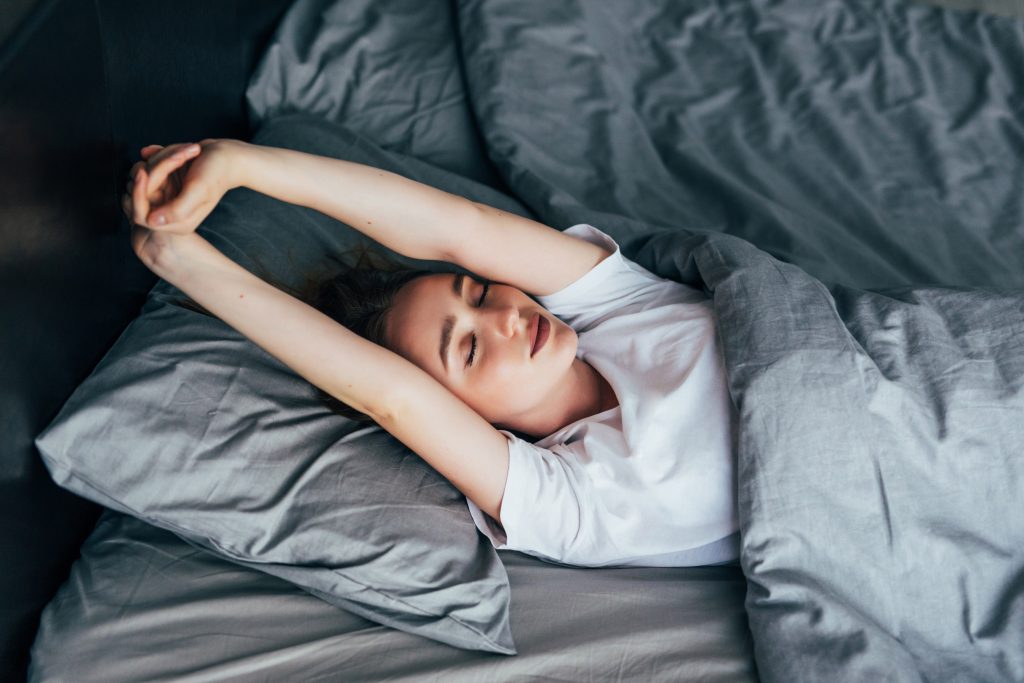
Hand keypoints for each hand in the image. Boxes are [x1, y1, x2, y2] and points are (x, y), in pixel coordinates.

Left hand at [124, 139, 235, 273]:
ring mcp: (167, 196)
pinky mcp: (165, 182)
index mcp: (180, 222)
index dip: (138, 195)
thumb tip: (152, 222)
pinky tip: (178, 152)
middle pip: (139, 194)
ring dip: (160, 159)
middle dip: (153, 170)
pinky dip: (159, 154)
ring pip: (142, 177)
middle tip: (175, 158)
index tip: (144, 172)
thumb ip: (177, 210)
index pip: (142, 216)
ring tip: (184, 153)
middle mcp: (171, 212)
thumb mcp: (199, 190)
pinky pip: (148, 166)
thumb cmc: (217, 172)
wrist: (228, 156)